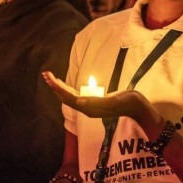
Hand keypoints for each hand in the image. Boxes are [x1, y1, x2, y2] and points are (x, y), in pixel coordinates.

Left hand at [41, 72, 160, 128]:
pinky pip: (77, 96)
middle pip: (66, 97)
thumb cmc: (127, 102)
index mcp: (89, 108)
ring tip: (51, 78)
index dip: (57, 88)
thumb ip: (96, 102)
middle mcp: (87, 108)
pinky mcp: (95, 102)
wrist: (137, 107)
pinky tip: (65, 86)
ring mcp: (90, 106)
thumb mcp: (113, 101)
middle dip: (55, 86)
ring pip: (70, 96)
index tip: (49, 77)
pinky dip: (69, 89)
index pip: (68, 97)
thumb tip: (78, 101)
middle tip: (45, 74)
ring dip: (60, 87)